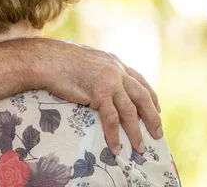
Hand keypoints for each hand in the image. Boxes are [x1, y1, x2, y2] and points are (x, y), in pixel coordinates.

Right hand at [33, 39, 162, 154]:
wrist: (48, 59)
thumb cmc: (62, 61)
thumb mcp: (90, 62)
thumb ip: (101, 72)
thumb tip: (103, 87)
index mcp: (115, 62)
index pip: (140, 80)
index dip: (151, 96)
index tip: (157, 109)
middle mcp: (117, 71)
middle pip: (142, 96)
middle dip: (152, 116)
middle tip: (158, 133)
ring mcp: (109, 81)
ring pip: (130, 110)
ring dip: (136, 131)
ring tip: (140, 147)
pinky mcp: (99, 93)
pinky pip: (111, 118)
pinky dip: (114, 135)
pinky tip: (116, 146)